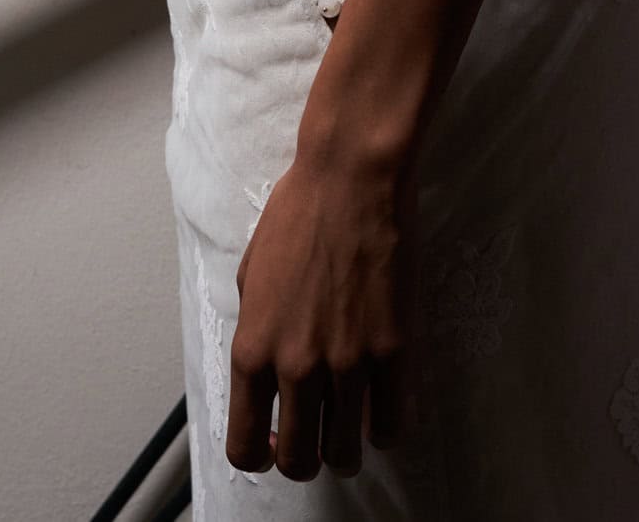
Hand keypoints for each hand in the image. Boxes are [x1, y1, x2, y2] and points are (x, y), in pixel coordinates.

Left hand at [226, 145, 420, 482]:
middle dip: (304, 458)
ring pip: (345, 454)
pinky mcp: (394, 350)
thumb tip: (263, 369)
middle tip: (316, 435)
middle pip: (298, 461)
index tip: (273, 442)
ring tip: (351, 426)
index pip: (245, 446)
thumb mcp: (250, 274)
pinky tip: (382, 406)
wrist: (350, 177)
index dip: (259, 456)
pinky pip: (391, 425)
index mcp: (253, 348)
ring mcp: (348, 362)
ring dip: (346, 450)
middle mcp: (296, 366)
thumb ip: (254, 329)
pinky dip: (385, 428)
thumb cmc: (297, 213)